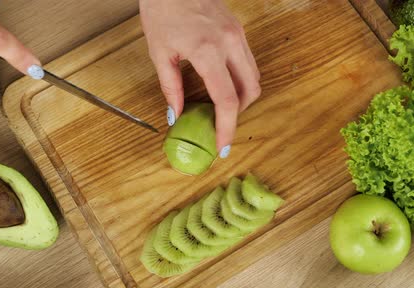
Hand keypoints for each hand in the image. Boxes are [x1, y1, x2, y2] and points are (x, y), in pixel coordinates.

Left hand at [140, 0, 260, 157]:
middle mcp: (230, 43)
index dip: (227, 128)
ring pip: (254, 76)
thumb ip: (171, 88)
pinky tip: (222, 84)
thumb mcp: (160, 52)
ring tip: (219, 107)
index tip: (223, 147)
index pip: (227, 101)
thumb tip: (176, 116)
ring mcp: (238, 35)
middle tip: (219, 125)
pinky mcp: (239, 30)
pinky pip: (248, 62)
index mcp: (208, 51)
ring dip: (241, 97)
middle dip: (237, 114)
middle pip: (251, 91)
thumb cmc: (162, 9)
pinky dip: (240, 79)